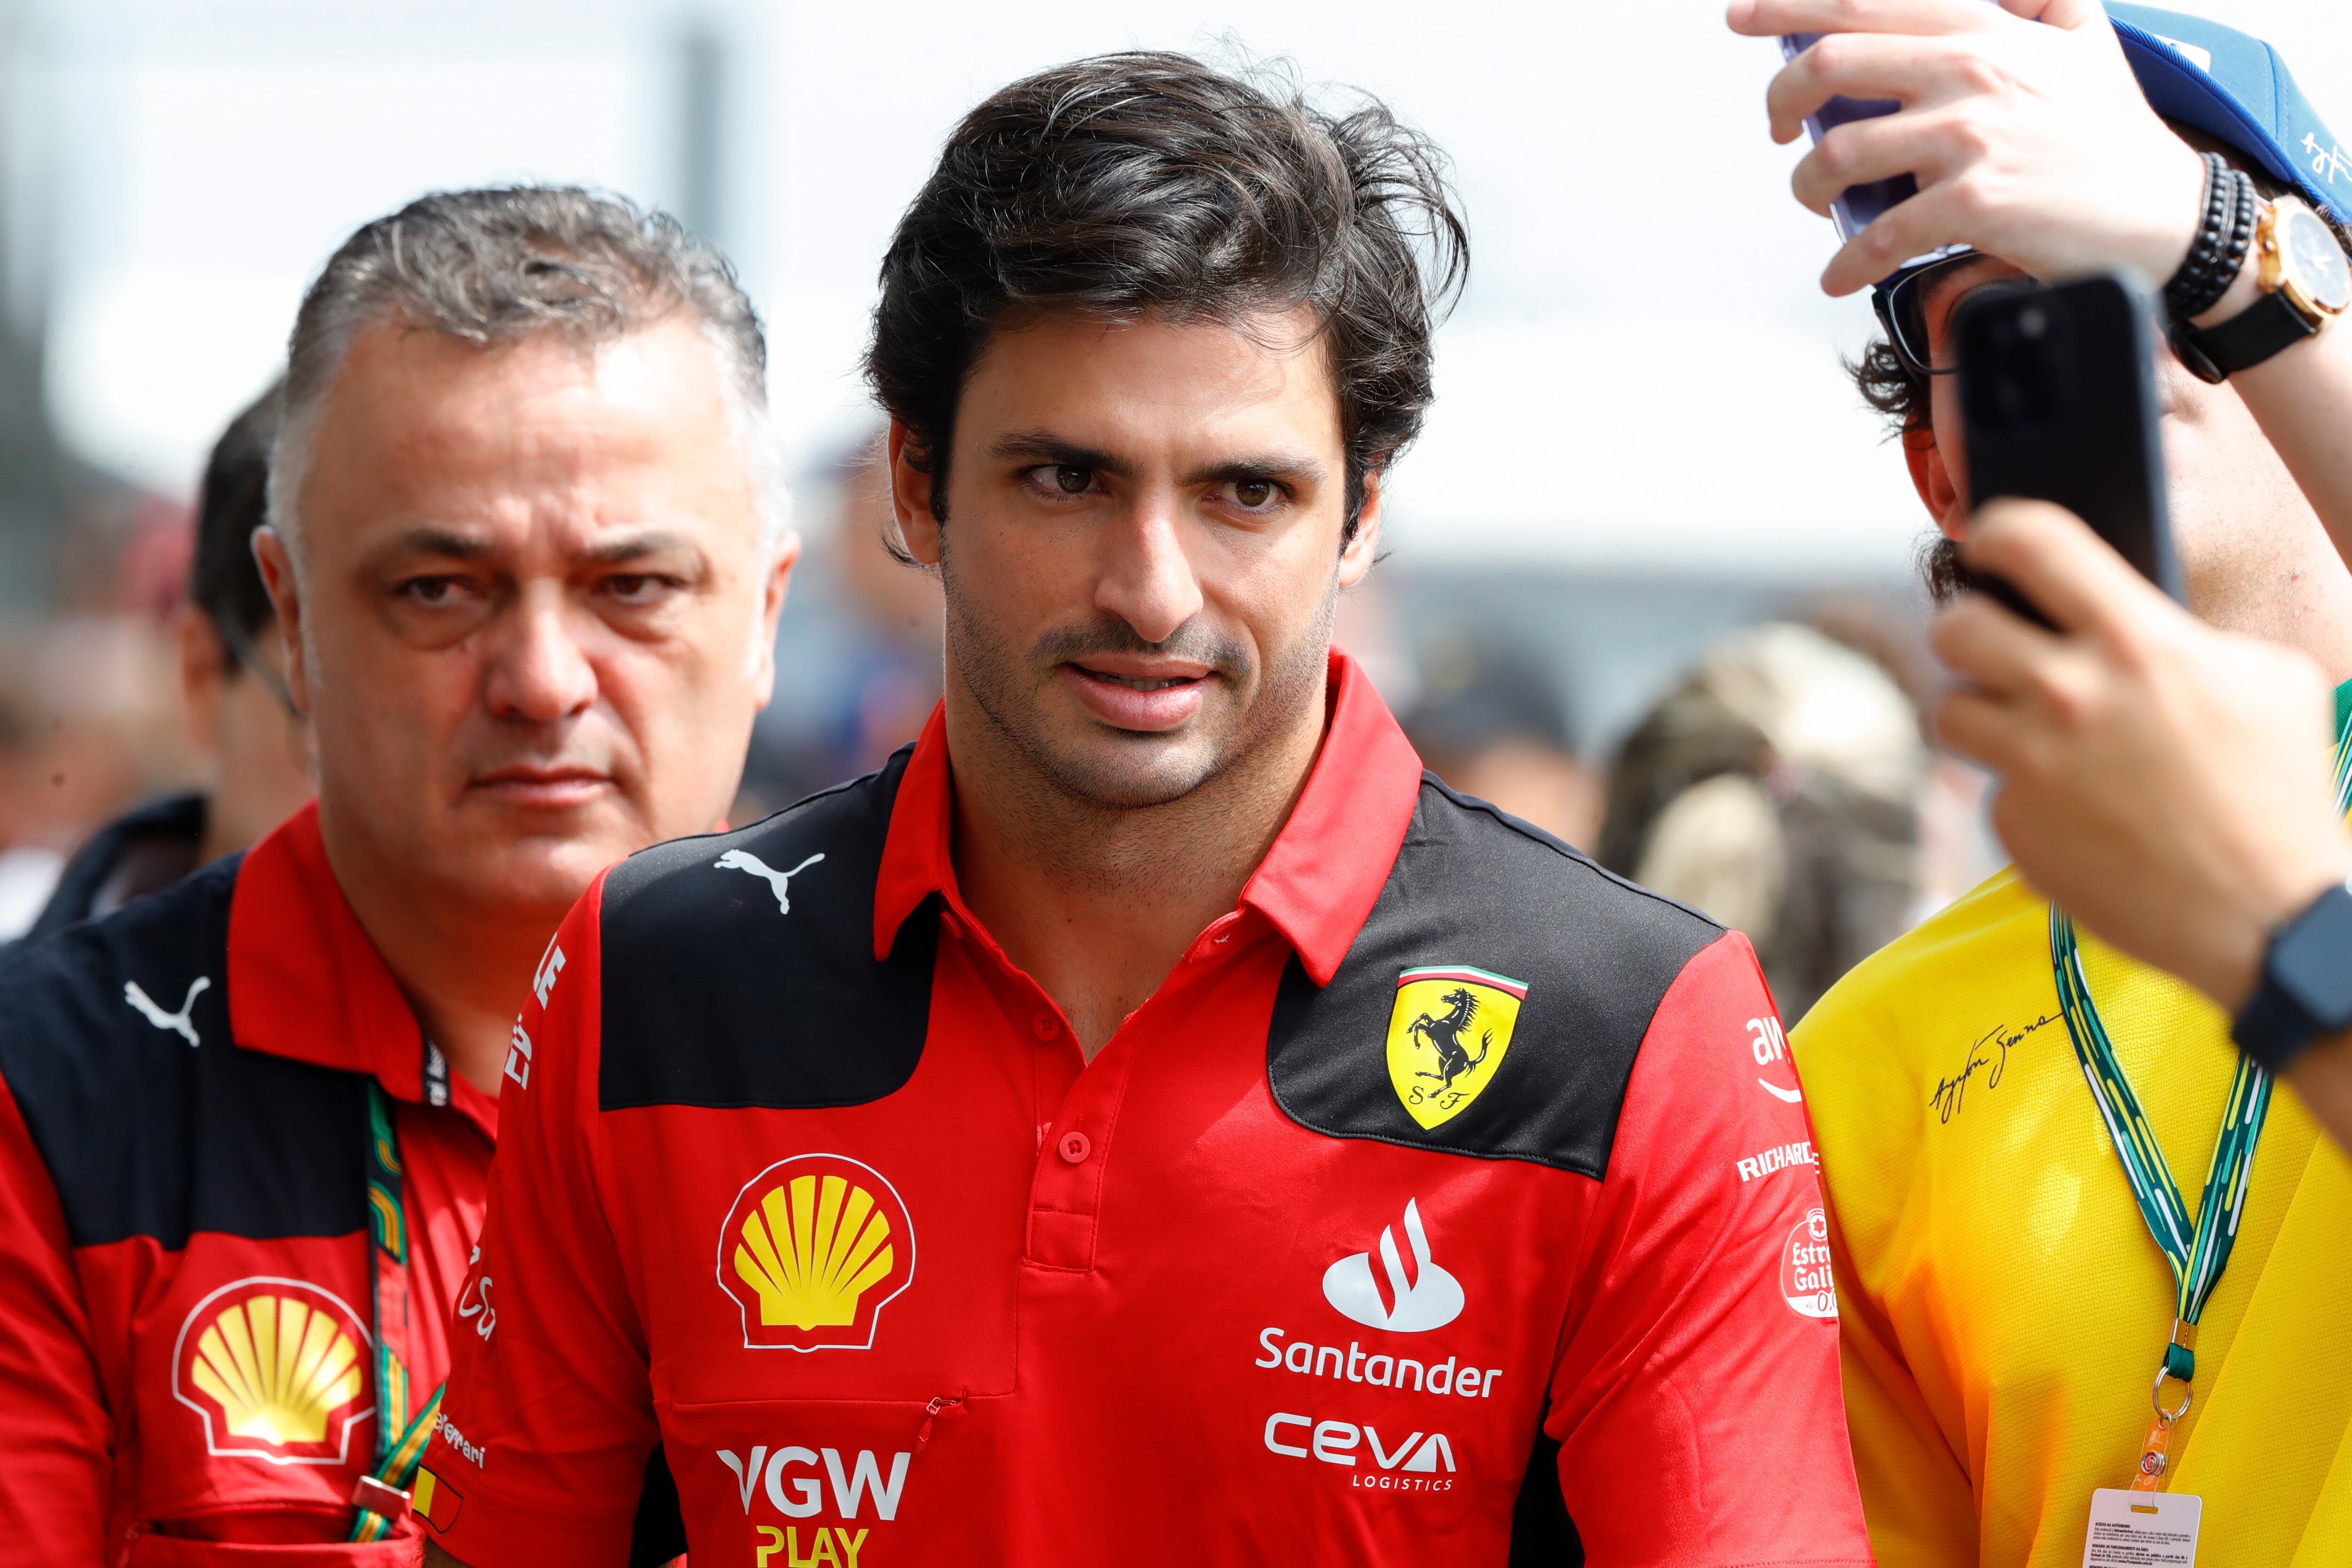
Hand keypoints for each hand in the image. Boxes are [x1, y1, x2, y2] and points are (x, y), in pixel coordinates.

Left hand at [1728, 0, 2207, 295]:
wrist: (2167, 211)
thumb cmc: (2115, 136)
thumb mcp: (2085, 37)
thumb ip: (2034, 0)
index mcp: (1985, 28)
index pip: (1863, 2)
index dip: (1789, 5)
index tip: (1742, 16)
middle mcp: (1971, 71)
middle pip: (1828, 67)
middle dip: (1781, 102)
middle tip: (1780, 132)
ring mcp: (1971, 136)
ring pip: (1838, 155)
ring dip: (1807, 186)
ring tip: (1818, 203)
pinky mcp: (1974, 202)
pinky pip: (1878, 235)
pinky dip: (1847, 262)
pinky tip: (1840, 276)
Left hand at [1931, 499, 2351, 1009]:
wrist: (2270, 913)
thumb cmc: (2282, 790)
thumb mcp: (2267, 679)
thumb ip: (2184, 634)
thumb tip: (2129, 616)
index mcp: (2135, 641)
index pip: (2031, 541)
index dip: (1995, 528)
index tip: (1988, 540)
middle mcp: (2068, 696)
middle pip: (1956, 627)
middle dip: (1968, 628)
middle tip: (1992, 642)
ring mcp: (2032, 765)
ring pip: (1952, 710)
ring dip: (1982, 713)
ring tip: (2028, 728)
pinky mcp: (2016, 826)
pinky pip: (1993, 789)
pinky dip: (2024, 793)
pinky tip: (2076, 807)